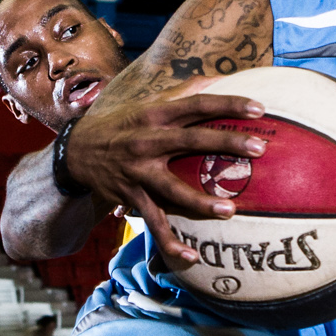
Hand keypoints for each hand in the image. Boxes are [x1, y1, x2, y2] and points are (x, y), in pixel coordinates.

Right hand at [64, 82, 271, 268]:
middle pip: (191, 140)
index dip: (228, 104)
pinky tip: (192, 257)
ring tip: (230, 211)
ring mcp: (138, 171)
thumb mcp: (147, 106)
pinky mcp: (131, 197)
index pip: (196, 104)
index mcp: (155, 115)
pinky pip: (155, 223)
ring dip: (201, 202)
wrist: (76, 151)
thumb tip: (220, 78)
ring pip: (173, 189)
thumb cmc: (123, 127)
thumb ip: (183, 95)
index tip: (259, 108)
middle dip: (226, 143)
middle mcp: (147, 141)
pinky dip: (171, 242)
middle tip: (259, 149)